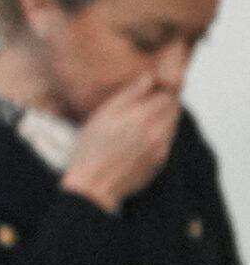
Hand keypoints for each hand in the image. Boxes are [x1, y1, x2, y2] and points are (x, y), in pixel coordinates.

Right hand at [61, 75, 180, 213]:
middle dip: (163, 100)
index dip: (158, 88)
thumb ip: (129, 95)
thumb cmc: (90, 150)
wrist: (93, 186)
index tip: (150, 87)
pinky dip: (161, 132)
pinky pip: (168, 138)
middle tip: (147, 100)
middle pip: (173, 107)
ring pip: (172, 122)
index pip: (166, 93)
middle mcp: (156, 131)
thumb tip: (150, 78)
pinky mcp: (160, 160)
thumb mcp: (102, 116)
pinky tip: (141, 135)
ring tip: (142, 117)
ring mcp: (161, 147)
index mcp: (141, 116)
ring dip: (163, 116)